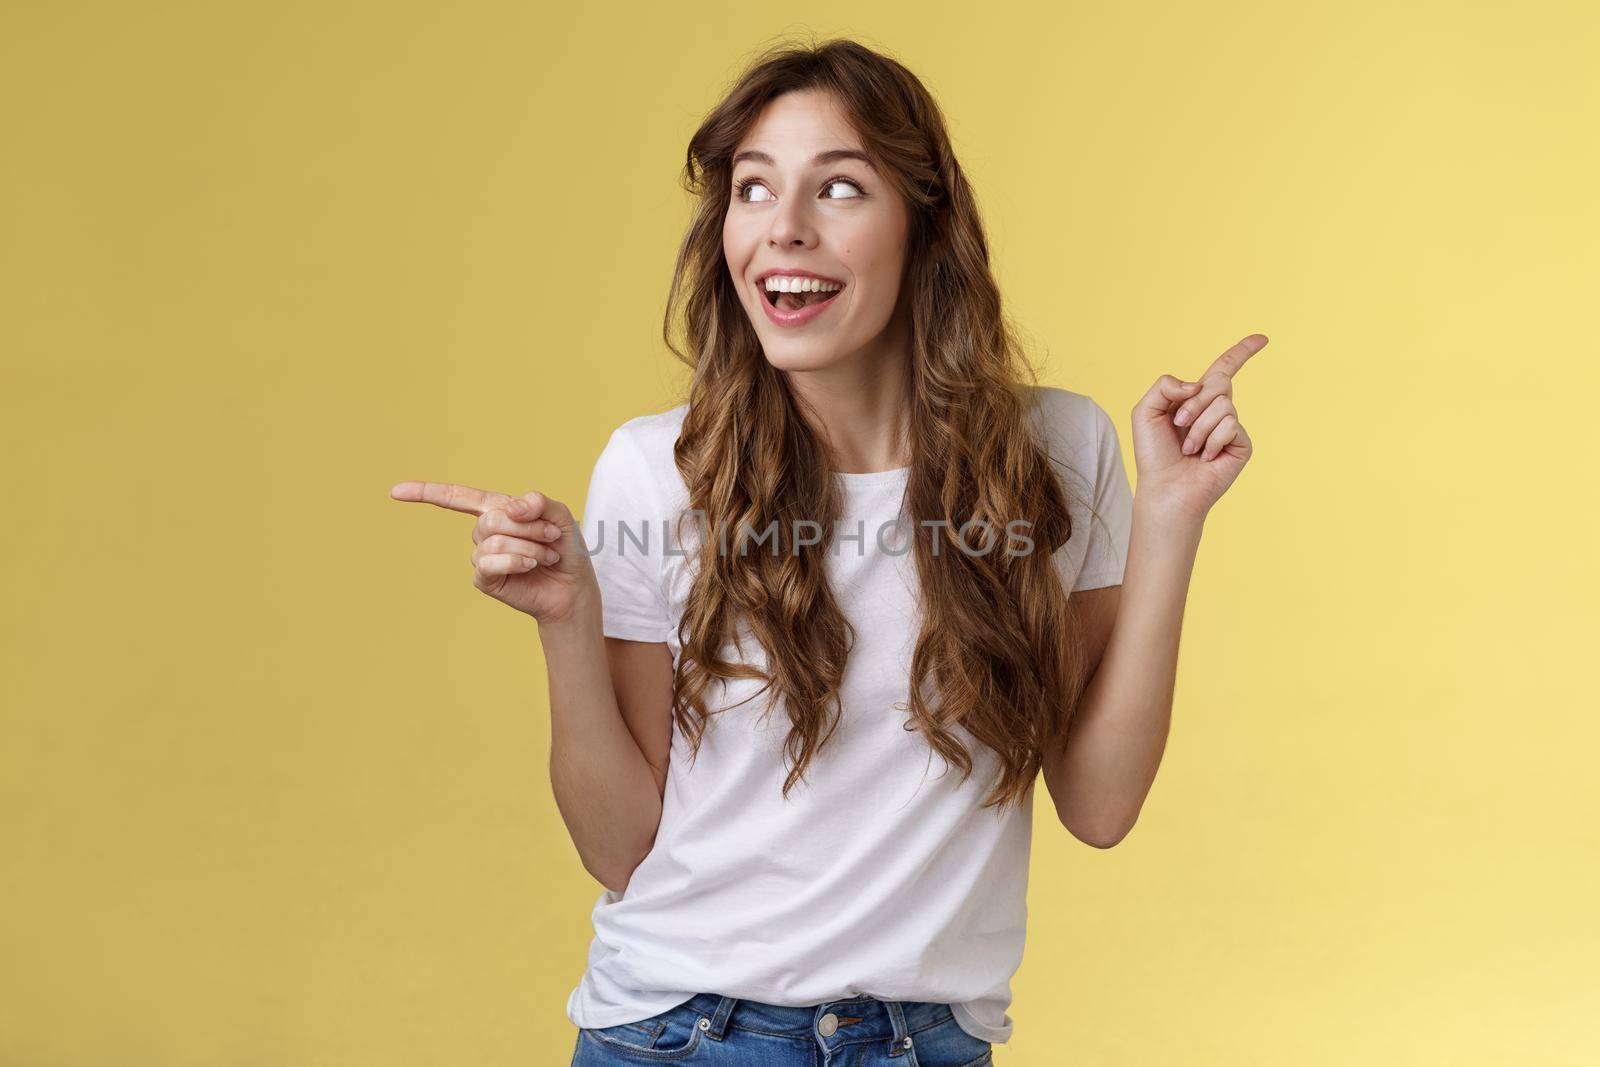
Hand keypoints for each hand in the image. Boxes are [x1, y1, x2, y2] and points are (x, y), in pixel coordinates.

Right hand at [389, 481, 596, 622]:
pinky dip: (515, 561)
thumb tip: (512, 506)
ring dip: (528, 547)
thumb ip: (539, 503)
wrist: (572, 587)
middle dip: (527, 527)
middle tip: (551, 537)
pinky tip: (531, 567)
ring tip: (546, 556)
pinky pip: (489, 563)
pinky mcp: (485, 579)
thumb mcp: (559, 516)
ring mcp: (482, 557)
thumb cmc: (564, 548)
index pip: (458, 497)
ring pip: (492, 541)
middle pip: (490, 519)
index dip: (427, 492)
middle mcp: (485, 532)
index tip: (394, 492)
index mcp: (498, 510)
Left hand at [1129, 334, 1266, 522]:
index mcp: (1197, 398)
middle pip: (1218, 382)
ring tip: (1190, 448)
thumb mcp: (1145, 411)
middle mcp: (1218, 410)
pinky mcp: (1242, 444)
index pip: (1224, 369)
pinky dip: (1212, 440)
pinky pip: (1231, 425)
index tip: (1263, 338)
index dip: (1242, 352)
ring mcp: (1232, 427)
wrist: (1165, 488)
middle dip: (1193, 403)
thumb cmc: (1154, 453)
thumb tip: (1196, 385)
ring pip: (1223, 405)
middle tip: (1179, 425)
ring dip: (1198, 427)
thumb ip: (1165, 385)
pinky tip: (1206, 457)